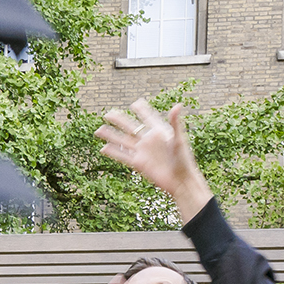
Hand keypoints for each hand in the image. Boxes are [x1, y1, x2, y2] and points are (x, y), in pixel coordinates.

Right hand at [96, 100, 211, 218]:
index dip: (141, 110)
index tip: (135, 103)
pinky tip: (103, 148)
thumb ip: (175, 122)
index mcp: (159, 131)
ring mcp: (142, 151)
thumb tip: (178, 105)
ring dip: (111, 135)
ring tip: (98, 130)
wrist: (180, 181)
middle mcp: (148, 140)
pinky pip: (123, 156)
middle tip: (108, 113)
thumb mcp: (179, 139)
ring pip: (123, 141)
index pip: (147, 117)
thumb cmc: (184, 160)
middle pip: (130, 127)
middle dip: (119, 120)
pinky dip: (113, 152)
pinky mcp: (138, 163)